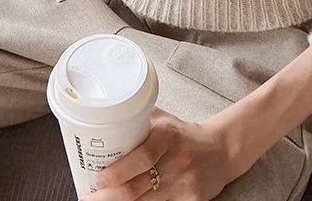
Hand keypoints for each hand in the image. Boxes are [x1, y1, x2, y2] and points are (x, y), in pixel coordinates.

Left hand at [80, 107, 238, 200]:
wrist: (221, 150)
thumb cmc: (184, 135)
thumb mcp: (163, 120)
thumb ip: (138, 120)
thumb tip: (104, 118)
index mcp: (167, 135)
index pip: (141, 157)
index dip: (117, 172)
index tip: (98, 179)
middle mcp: (176, 160)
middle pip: (137, 186)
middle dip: (109, 196)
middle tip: (90, 196)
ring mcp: (184, 183)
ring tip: (100, 200)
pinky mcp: (191, 200)